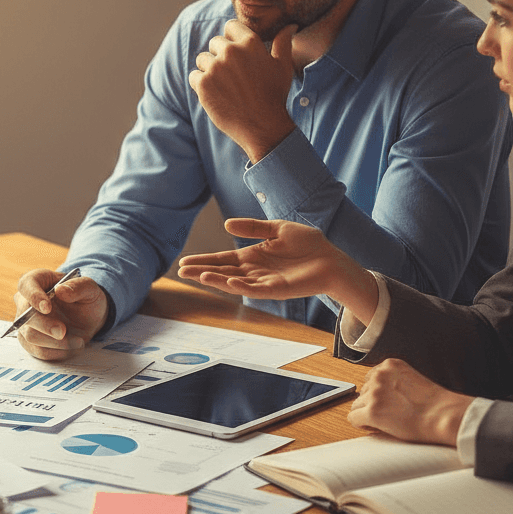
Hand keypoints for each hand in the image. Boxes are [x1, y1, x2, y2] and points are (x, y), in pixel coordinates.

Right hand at [13, 269, 109, 360]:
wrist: (88, 317)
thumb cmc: (85, 298)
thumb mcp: (90, 289)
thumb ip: (78, 286)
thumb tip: (60, 290)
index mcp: (37, 280)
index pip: (26, 285)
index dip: (34, 297)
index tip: (47, 307)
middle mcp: (26, 301)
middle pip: (25, 316)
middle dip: (45, 326)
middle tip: (63, 332)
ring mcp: (25, 323)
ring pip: (30, 336)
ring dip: (55, 343)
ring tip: (79, 341)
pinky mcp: (29, 341)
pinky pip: (37, 350)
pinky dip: (57, 352)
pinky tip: (72, 346)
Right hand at [178, 218, 378, 323]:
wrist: (331, 258)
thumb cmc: (307, 244)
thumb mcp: (276, 228)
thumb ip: (253, 227)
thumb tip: (226, 223)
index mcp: (252, 256)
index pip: (222, 259)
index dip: (203, 261)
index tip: (184, 263)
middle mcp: (254, 271)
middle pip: (222, 272)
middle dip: (201, 272)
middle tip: (180, 272)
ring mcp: (264, 282)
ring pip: (234, 282)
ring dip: (216, 280)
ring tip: (198, 276)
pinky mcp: (277, 290)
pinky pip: (255, 290)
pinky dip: (241, 287)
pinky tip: (229, 282)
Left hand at [188, 20, 296, 162]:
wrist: (262, 126)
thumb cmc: (275, 95)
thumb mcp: (283, 66)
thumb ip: (283, 42)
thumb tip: (290, 25)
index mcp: (250, 43)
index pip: (230, 27)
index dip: (232, 39)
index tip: (236, 54)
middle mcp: (231, 52)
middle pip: (215, 43)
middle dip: (220, 55)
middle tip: (232, 76)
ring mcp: (215, 68)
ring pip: (202, 59)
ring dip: (209, 70)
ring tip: (225, 86)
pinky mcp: (203, 84)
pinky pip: (194, 76)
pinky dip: (201, 84)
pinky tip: (216, 94)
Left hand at [348, 359, 473, 445]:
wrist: (444, 417)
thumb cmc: (435, 404)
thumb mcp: (411, 380)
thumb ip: (393, 381)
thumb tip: (377, 395)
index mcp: (390, 365)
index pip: (370, 378)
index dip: (377, 393)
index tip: (387, 402)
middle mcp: (379, 375)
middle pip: (362, 392)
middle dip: (372, 403)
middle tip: (389, 414)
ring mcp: (374, 393)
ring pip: (357, 405)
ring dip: (367, 413)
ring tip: (387, 420)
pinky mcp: (372, 411)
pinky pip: (353, 418)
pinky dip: (361, 424)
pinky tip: (375, 427)